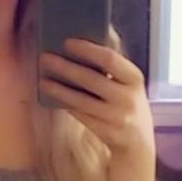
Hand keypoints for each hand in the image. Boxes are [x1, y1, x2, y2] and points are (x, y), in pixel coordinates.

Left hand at [38, 38, 153, 159]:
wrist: (139, 142)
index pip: (110, 59)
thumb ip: (113, 64)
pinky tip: (53, 96)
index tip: (66, 42)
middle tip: (45, 58)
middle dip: (65, 67)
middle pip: (91, 79)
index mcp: (134, 78)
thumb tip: (88, 38)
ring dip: (59, 89)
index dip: (87, 49)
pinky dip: (66, 104)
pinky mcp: (106, 132)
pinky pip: (81, 115)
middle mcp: (128, 98)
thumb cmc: (128, 103)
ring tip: (42, 80)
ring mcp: (117, 117)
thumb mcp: (129, 83)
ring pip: (82, 101)